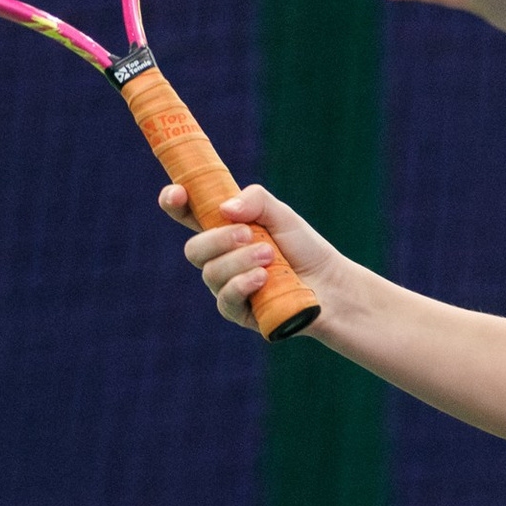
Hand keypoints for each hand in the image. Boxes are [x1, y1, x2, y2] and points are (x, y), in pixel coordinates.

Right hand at [159, 175, 340, 328]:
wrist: (331, 285)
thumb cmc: (304, 248)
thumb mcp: (282, 215)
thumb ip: (256, 200)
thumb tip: (224, 208)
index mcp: (224, 230)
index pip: (188, 215)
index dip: (174, 203)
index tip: (177, 195)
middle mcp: (220, 259)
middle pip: (193, 249)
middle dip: (218, 239)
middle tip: (249, 234)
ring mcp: (226, 286)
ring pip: (210, 273)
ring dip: (240, 261)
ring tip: (270, 257)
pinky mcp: (237, 311)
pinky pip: (225, 298)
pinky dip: (242, 284)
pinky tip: (263, 279)